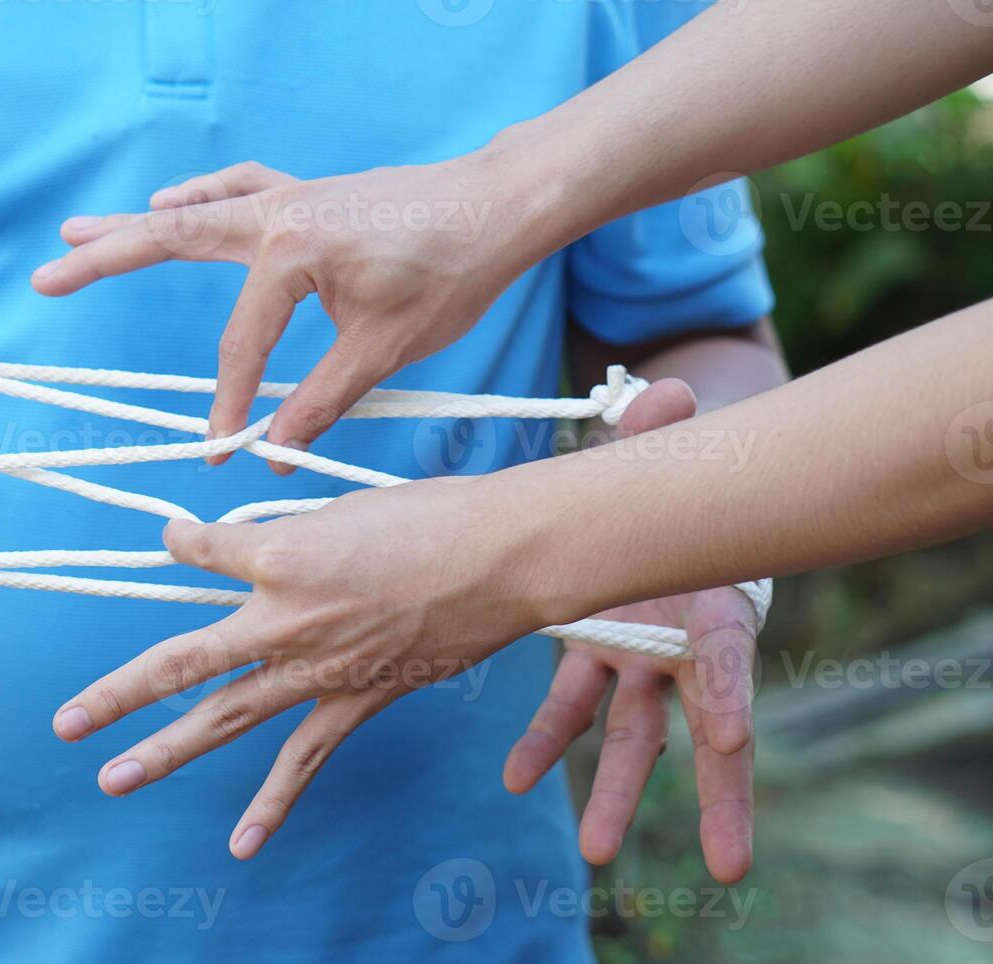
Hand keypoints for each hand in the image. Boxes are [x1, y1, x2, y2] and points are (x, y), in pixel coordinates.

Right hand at [31, 131, 567, 471]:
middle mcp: (276, 214)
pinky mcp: (308, 196)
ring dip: (135, 224)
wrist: (499, 206)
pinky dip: (199, 199)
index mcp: (290, 253)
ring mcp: (289, 198)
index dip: (228, 405)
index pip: (240, 344)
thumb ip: (323, 401)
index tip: (220, 453)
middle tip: (45, 277)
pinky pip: (237, 192)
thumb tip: (277, 453)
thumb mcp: (384, 349)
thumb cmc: (451, 272)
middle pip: (171, 239)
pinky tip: (174, 203)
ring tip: (77, 234)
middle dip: (105, 261)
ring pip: (194, 210)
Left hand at [49, 473, 543, 859]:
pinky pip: (305, 757)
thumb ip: (295, 538)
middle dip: (119, 692)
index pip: (204, 553)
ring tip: (113, 778)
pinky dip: (274, 800)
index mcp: (279, 552)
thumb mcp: (347, 507)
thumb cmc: (431, 515)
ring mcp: (317, 665)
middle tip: (66, 723)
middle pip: (183, 658)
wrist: (500, 557)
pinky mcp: (357, 698)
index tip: (174, 540)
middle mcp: (284, 615)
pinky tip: (243, 842)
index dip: (183, 544)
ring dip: (165, 750)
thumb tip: (268, 552)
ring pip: (226, 716)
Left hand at [503, 380, 758, 883]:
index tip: (731, 734)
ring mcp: (636, 657)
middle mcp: (680, 641)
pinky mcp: (594, 658)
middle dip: (716, 793)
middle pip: (705, 729)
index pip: (727, 653)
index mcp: (708, 600)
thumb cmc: (669, 479)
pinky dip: (545, 742)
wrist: (648, 496)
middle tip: (730, 861)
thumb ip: (661, 429)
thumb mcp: (667, 453)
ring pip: (633, 736)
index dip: (730, 691)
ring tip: (594, 848)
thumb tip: (674, 386)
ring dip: (613, 791)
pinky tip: (516, 776)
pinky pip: (571, 709)